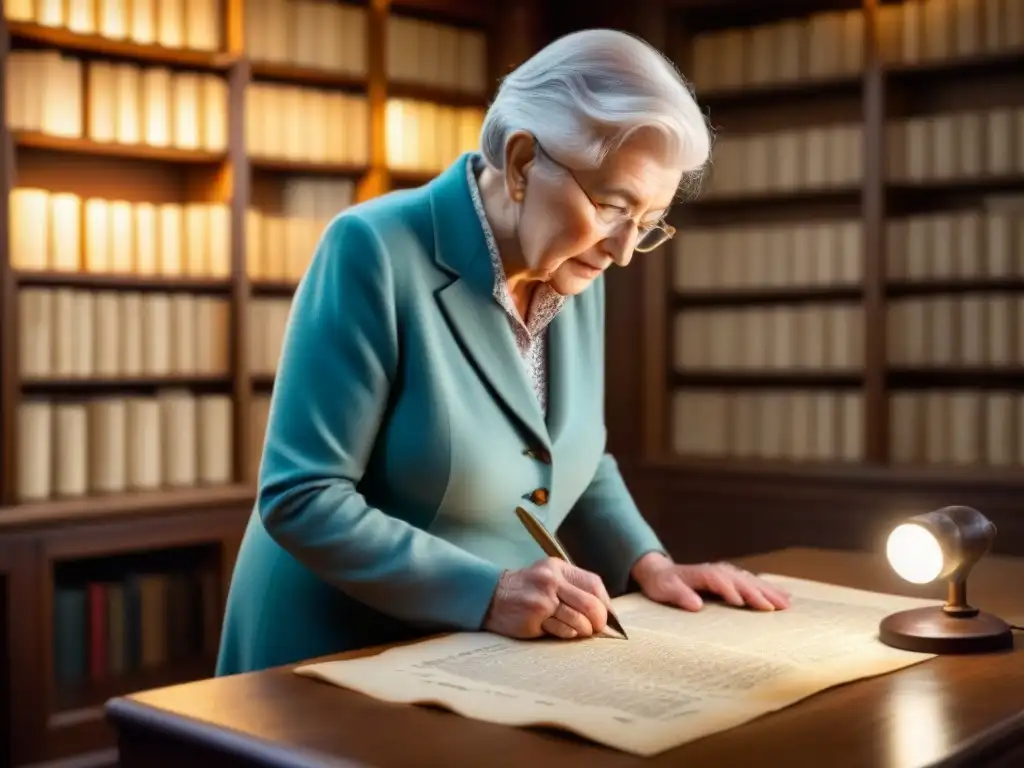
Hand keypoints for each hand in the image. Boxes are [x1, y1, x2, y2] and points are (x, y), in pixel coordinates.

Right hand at [484, 558, 611, 639]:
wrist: (491, 596)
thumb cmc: (526, 590)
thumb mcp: (549, 577)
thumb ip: (573, 588)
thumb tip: (605, 612)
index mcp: (559, 568)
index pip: (594, 584)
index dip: (606, 604)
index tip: (609, 617)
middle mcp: (551, 580)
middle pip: (590, 605)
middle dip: (599, 622)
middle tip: (598, 630)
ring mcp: (542, 599)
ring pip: (579, 621)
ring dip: (582, 631)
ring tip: (576, 631)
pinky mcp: (535, 617)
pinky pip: (562, 631)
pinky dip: (565, 634)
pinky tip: (557, 630)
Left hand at [631, 553, 790, 611]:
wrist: (659, 572)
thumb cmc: (662, 584)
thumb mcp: (665, 590)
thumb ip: (680, 595)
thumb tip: (696, 605)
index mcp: (703, 573)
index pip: (722, 581)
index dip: (734, 591)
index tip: (746, 603)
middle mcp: (717, 571)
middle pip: (742, 581)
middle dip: (761, 592)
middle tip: (780, 607)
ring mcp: (725, 573)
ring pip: (751, 580)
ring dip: (769, 590)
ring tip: (788, 602)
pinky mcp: (729, 578)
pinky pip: (751, 582)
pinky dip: (767, 588)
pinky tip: (781, 594)